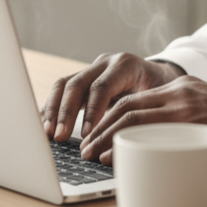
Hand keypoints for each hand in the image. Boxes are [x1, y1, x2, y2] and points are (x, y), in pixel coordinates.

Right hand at [41, 52, 184, 143]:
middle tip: (60, 136)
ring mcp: (92, 68)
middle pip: (78, 83)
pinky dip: (51, 107)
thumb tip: (128, 142)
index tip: (87, 134)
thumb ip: (142, 114)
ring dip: (54, 110)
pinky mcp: (83, 78)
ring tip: (48, 134)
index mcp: (126, 65)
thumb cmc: (161, 90)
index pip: (102, 87)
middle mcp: (106, 63)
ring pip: (65, 84)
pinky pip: (62, 90)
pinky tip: (45, 125)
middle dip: (66, 112)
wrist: (161, 75)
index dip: (92, 111)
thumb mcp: (157, 99)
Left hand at [78, 76, 206, 166]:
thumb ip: (183, 121)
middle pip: (128, 106)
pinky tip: (116, 157)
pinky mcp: (195, 120)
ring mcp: (187, 105)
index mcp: (183, 88)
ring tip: (91, 155)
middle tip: (85, 149)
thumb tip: (153, 147)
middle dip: (100, 128)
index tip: (95, 137)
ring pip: (133, 116)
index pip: (135, 100)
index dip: (109, 119)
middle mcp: (181, 92)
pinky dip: (128, 143)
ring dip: (106, 137)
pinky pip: (153, 131)